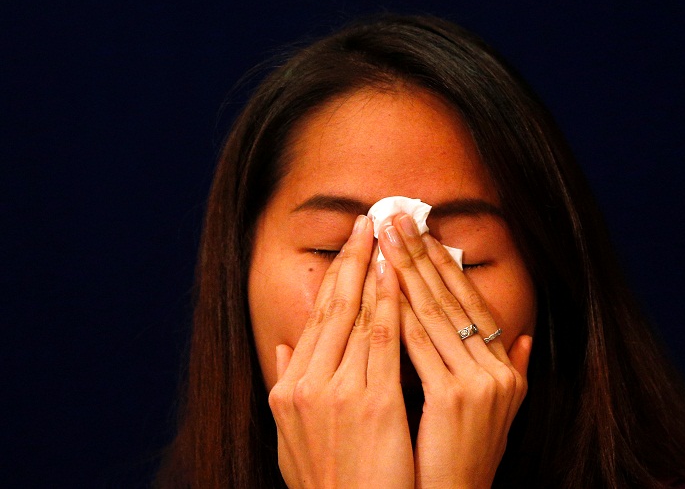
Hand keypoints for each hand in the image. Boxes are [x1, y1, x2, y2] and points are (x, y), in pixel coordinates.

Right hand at [267, 215, 413, 488]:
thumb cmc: (328, 482)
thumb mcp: (291, 437)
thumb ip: (287, 387)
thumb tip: (285, 349)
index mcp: (289, 389)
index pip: (317, 319)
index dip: (335, 278)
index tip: (350, 249)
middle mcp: (307, 384)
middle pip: (333, 308)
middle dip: (352, 259)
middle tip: (367, 222)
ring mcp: (337, 391)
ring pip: (358, 315)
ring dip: (374, 270)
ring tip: (387, 236)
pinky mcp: (371, 402)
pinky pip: (384, 340)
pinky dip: (391, 303)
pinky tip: (399, 276)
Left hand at [378, 213, 531, 488]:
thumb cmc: (463, 461)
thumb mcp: (496, 414)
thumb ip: (510, 371)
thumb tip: (520, 338)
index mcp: (505, 370)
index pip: (469, 303)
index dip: (443, 265)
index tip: (420, 233)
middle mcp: (498, 371)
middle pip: (452, 299)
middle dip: (420, 254)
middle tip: (395, 216)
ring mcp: (479, 383)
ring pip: (435, 314)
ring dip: (407, 272)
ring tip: (385, 238)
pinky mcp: (455, 397)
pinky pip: (419, 344)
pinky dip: (398, 311)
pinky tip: (380, 285)